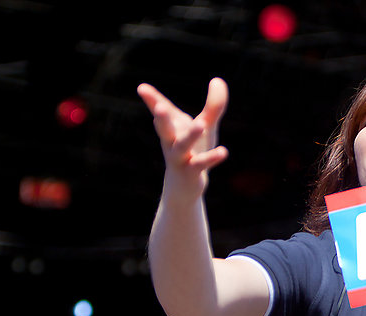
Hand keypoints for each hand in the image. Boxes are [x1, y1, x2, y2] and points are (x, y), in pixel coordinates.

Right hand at [137, 78, 228, 201]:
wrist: (184, 186)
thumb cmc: (193, 151)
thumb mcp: (205, 126)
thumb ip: (212, 105)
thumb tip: (218, 79)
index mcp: (172, 128)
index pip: (161, 111)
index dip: (152, 100)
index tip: (142, 88)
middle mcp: (171, 142)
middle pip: (164, 129)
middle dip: (162, 119)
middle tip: (158, 108)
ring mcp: (180, 158)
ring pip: (182, 146)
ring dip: (190, 136)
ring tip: (200, 124)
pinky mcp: (191, 172)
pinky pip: (201, 164)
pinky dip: (212, 158)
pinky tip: (224, 151)